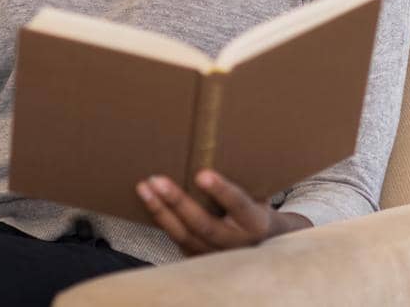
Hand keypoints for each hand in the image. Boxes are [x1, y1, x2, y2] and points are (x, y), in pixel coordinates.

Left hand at [134, 170, 310, 255]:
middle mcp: (237, 245)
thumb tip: (216, 148)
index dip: (221, 190)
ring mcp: (216, 257)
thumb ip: (244, 181)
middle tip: (157, 180)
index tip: (202, 174)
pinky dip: (162, 220)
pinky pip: (177, 240)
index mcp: (256, 224)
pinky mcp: (199, 260)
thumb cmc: (258, 207)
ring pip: (184, 236)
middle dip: (178, 202)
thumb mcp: (260, 195)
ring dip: (161, 211)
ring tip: (144, 188)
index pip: (238, 205)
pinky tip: (149, 202)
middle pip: (204, 225)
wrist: (266, 244)